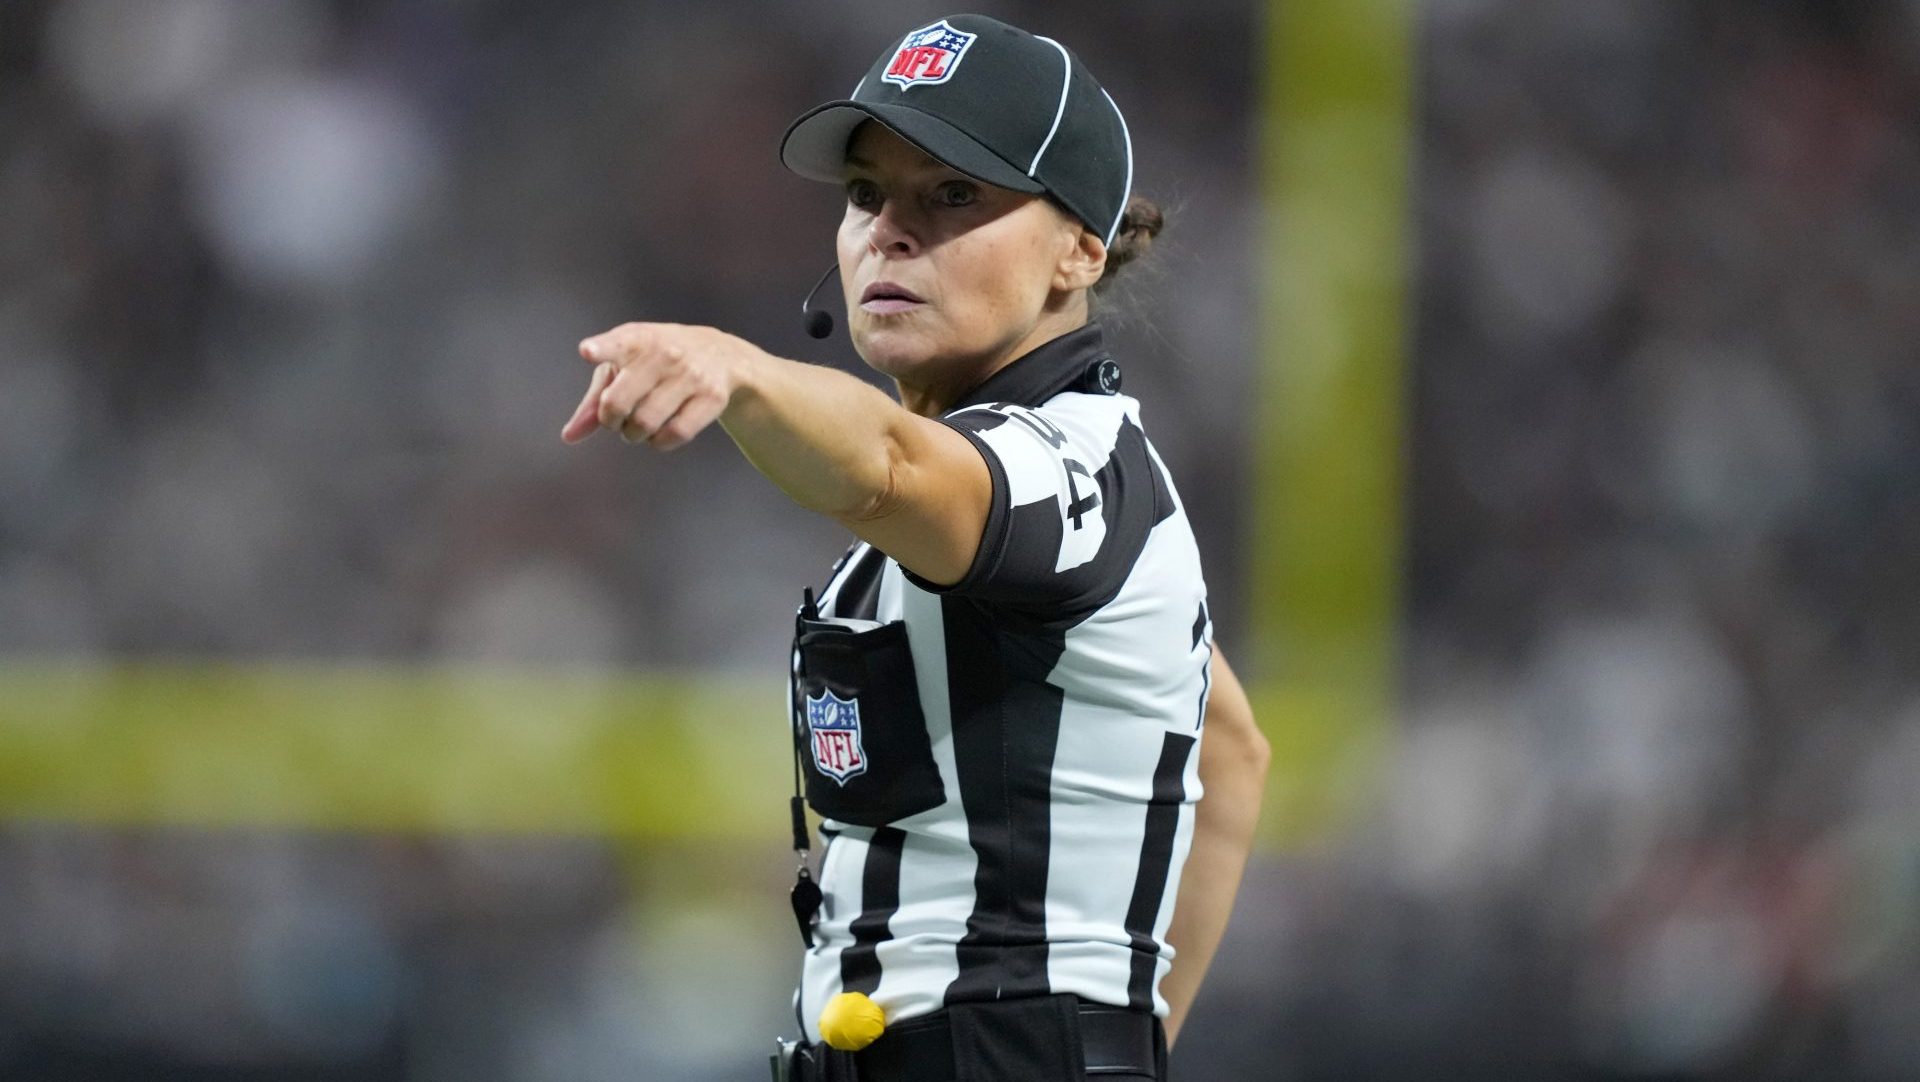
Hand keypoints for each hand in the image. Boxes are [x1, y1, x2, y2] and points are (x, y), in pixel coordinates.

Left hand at [560, 322, 757, 449]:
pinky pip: (675, 434)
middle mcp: (666, 353)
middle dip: (609, 419)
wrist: (720, 354)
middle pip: (620, 401)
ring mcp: (691, 375)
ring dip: (633, 434)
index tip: (588, 352)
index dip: (602, 349)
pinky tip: (658, 435)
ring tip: (636, 427)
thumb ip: (594, 400)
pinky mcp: (712, 397)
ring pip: (646, 423)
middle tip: (614, 419)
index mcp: (639, 339)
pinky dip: (659, 443)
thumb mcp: (624, 368)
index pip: (618, 343)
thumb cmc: (655, 362)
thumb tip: (569, 437)